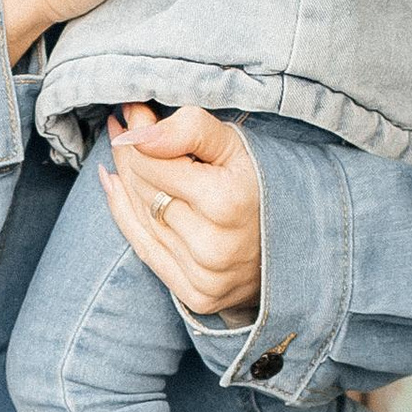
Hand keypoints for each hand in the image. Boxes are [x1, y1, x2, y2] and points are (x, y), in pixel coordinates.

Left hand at [100, 104, 263, 321]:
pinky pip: (144, 250)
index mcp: (226, 202)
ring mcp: (204, 275)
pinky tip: (115, 189)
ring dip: (126, 185)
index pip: (153, 162)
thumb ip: (188, 128)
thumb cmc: (261, 184)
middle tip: (122, 131)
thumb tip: (135, 130)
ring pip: (140, 218)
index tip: (130, 115)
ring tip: (123, 159)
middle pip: (144, 190)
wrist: (296, 244)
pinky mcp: (197, 295)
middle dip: (130, 158)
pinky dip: (125, 217)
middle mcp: (213, 245)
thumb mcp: (236, 145)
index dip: (137, 136)